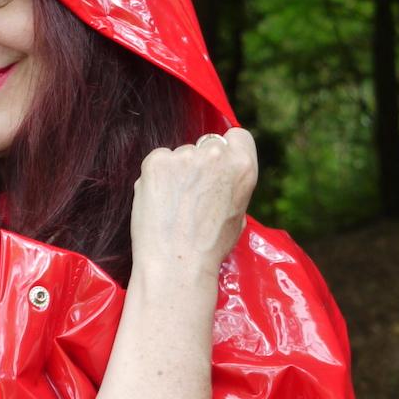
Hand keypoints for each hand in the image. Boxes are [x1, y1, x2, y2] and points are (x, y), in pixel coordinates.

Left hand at [129, 127, 257, 283]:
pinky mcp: (156, 161)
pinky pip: (157, 161)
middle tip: (191, 194)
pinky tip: (159, 201)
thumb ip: (231, 185)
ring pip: (179, 155)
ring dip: (175, 172)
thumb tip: (219, 177)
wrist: (177, 262)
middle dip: (199, 164)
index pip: (236, 136)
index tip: (216, 168)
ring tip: (173, 205)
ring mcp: (184, 155)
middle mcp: (215, 154)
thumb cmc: (209, 246)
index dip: (226, 151)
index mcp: (243, 165)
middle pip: (206, 145)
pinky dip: (155, 177)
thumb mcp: (238, 213)